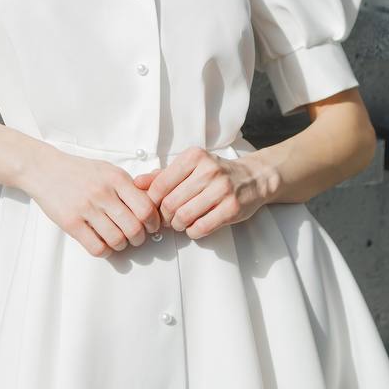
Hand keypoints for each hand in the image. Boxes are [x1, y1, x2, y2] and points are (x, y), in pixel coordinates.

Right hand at [25, 147, 162, 258]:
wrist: (45, 169)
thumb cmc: (79, 172)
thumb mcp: (108, 170)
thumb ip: (128, 187)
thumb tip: (151, 207)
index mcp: (116, 179)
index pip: (146, 207)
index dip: (153, 222)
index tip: (150, 226)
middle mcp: (103, 193)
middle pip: (134, 228)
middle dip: (139, 238)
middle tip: (135, 238)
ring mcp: (86, 208)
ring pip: (116, 240)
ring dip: (121, 246)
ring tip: (118, 241)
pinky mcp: (71, 222)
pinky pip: (96, 247)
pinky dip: (104, 251)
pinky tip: (102, 244)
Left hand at [132, 145, 279, 239]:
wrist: (253, 178)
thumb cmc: (215, 173)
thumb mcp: (189, 167)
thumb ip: (162, 175)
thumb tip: (136, 183)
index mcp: (194, 157)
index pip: (160, 185)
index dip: (152, 202)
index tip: (155, 208)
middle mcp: (208, 170)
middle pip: (170, 203)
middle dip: (164, 216)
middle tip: (167, 219)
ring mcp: (222, 189)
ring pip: (184, 216)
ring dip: (178, 225)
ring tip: (180, 222)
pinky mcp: (231, 208)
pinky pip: (201, 227)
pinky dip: (192, 231)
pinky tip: (194, 226)